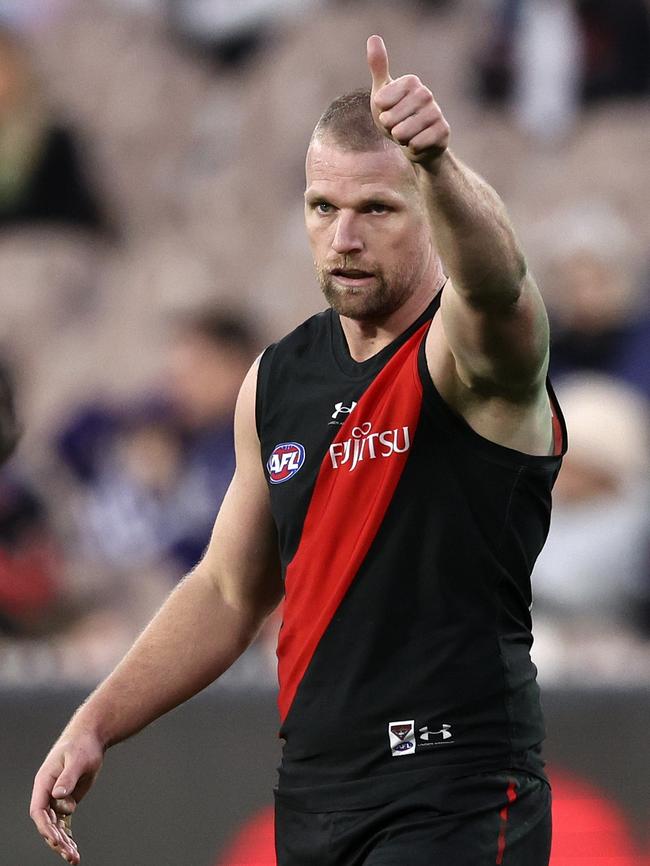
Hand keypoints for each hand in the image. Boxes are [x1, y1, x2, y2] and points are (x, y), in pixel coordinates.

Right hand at [30, 728, 104, 863]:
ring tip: (74, 858)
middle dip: (56, 840)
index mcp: (44, 782)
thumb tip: (58, 795)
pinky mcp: (68, 800)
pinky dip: (68, 836)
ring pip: (56, 826)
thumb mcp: (77, 759)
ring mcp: (57, 797)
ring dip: (63, 842)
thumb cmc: (82, 745)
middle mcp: (47, 792)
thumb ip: (67, 777)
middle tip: (70, 854)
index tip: (56, 839)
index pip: (38, 810)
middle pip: (47, 822)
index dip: (45, 826)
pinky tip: (73, 850)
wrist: (91, 737)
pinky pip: (65, 822)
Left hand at [367, 34, 449, 165]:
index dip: (380, 111)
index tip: (386, 110)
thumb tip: (374, 37)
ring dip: (399, 138)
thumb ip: (378, 68)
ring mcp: (436, 113)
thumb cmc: (396, 117)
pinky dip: (411, 147)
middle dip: (388, 127)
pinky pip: (418, 143)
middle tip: (394, 126)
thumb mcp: (382, 93)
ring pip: (404, 132)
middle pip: (392, 117)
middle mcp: (426, 94)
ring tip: (404, 135)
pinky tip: (416, 143)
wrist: (415, 144)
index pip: (383, 99)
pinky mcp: (443, 131)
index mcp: (411, 82)